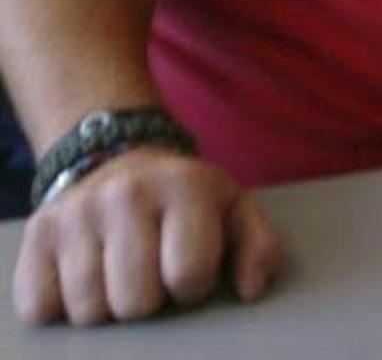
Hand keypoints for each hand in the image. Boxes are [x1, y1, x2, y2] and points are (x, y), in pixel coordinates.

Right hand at [12, 148, 279, 325]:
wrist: (118, 157)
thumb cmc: (184, 198)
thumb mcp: (233, 207)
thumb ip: (258, 246)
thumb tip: (251, 289)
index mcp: (184, 186)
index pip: (188, 274)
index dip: (193, 284)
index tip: (189, 267)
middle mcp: (125, 194)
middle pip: (135, 302)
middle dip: (148, 298)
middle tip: (151, 271)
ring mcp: (76, 213)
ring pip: (88, 310)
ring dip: (106, 304)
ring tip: (119, 272)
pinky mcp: (37, 233)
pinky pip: (40, 306)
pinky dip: (61, 304)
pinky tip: (84, 275)